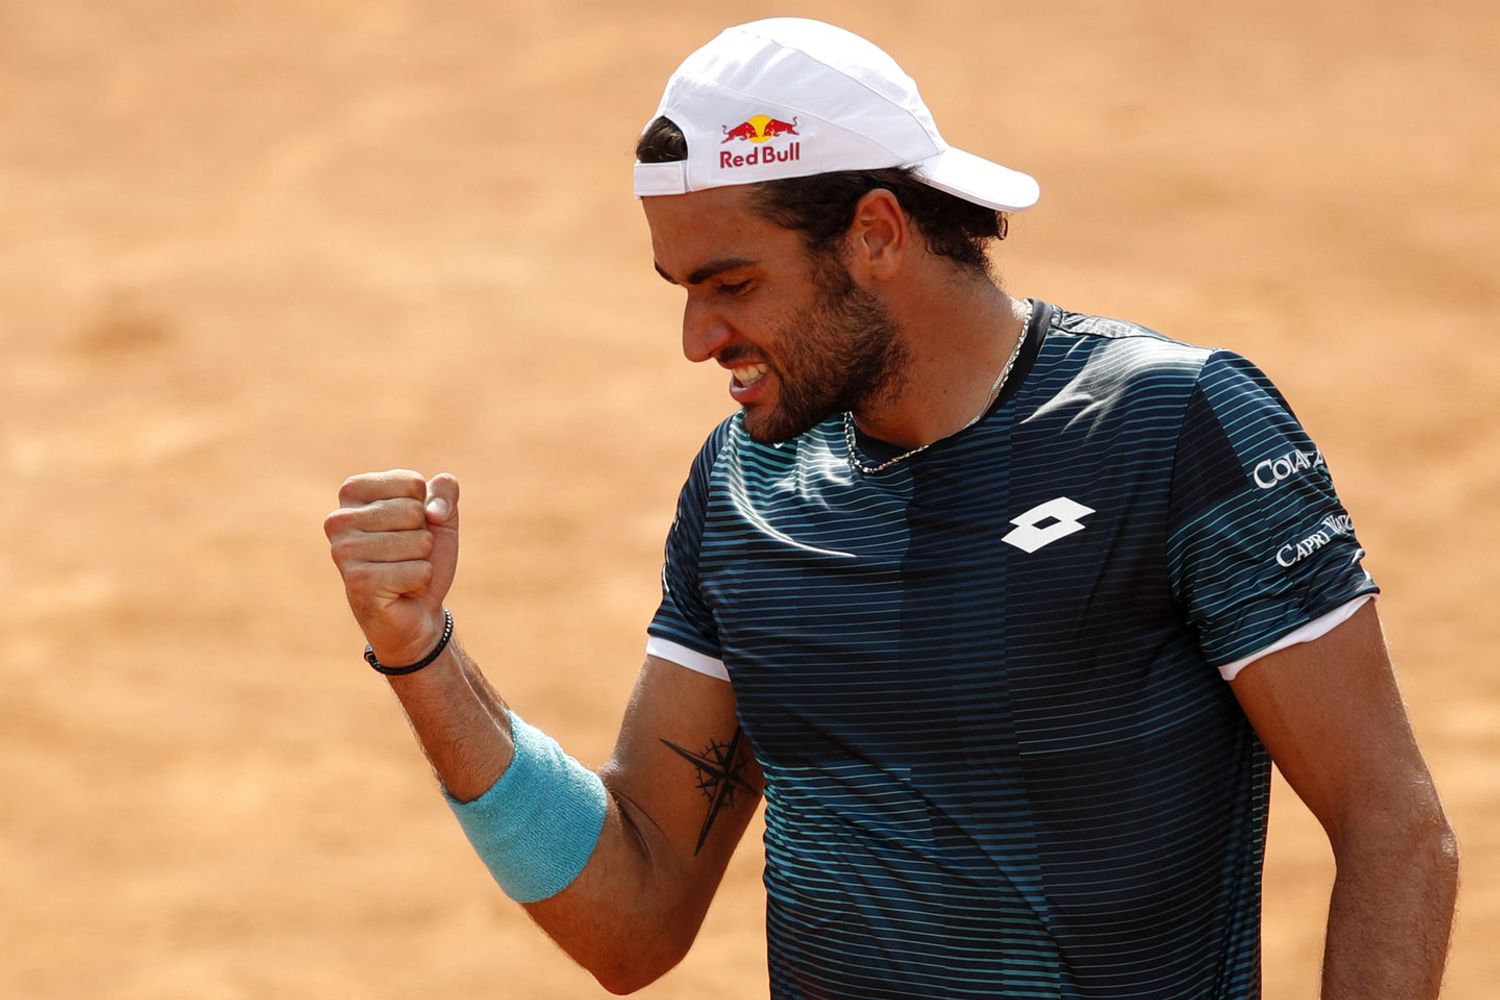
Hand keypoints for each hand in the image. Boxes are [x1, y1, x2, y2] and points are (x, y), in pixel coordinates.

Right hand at [325, 469, 459, 664]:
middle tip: (405, 555)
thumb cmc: (420, 557)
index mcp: (353, 493)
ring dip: (422, 561)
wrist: (416, 611)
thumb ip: (445, 492)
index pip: (411, 482)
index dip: (425, 507)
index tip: (407, 527)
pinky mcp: (358, 581)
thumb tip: (433, 509)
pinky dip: (421, 582)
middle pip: (414, 512)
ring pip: (419, 542)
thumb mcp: (441, 517)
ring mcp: (344, 551)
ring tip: (401, 571)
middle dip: (423, 536)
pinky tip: (401, 590)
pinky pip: (418, 572)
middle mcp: (339, 519)